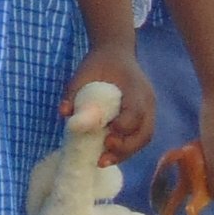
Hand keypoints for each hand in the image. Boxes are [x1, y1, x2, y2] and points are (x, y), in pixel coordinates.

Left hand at [65, 46, 154, 167]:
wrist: (115, 53)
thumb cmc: (99, 63)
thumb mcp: (83, 72)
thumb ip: (74, 92)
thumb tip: (64, 114)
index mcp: (135, 86)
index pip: (136, 112)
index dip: (124, 127)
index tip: (107, 137)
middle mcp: (147, 100)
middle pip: (144, 132)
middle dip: (125, 148)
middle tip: (102, 157)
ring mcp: (149, 109)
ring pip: (144, 138)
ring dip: (126, 154)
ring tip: (104, 161)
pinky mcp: (145, 116)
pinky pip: (140, 136)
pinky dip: (126, 148)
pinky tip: (109, 154)